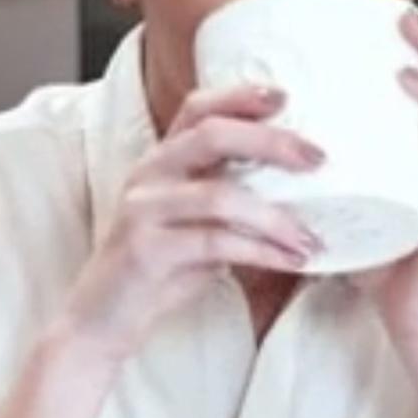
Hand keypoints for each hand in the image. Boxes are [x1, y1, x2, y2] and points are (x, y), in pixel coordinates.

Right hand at [60, 84, 324, 362]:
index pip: (197, 108)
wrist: (100, 321)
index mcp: (162, 159)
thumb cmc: (161, 268)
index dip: (240, 96)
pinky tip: (289, 261)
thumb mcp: (196, 222)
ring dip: (275, 217)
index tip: (285, 96)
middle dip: (271, 142)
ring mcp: (144, 209)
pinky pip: (216, 243)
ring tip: (310, 238)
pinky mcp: (146, 250)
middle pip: (212, 136)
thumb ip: (230, 194)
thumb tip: (300, 184)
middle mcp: (149, 173)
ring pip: (220, 195)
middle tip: (318, 158)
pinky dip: (261, 251)